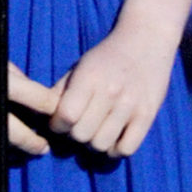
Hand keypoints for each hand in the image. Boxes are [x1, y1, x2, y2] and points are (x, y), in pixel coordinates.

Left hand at [49, 27, 176, 156]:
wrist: (145, 41)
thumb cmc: (106, 57)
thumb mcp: (80, 66)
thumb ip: (61, 91)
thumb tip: (43, 117)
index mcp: (89, 78)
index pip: (66, 115)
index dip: (57, 124)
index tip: (60, 121)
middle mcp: (110, 92)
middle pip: (81, 134)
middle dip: (75, 134)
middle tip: (79, 125)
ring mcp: (131, 104)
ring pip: (101, 144)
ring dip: (94, 143)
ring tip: (96, 130)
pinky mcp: (148, 115)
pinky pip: (127, 149)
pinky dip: (116, 149)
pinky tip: (113, 138)